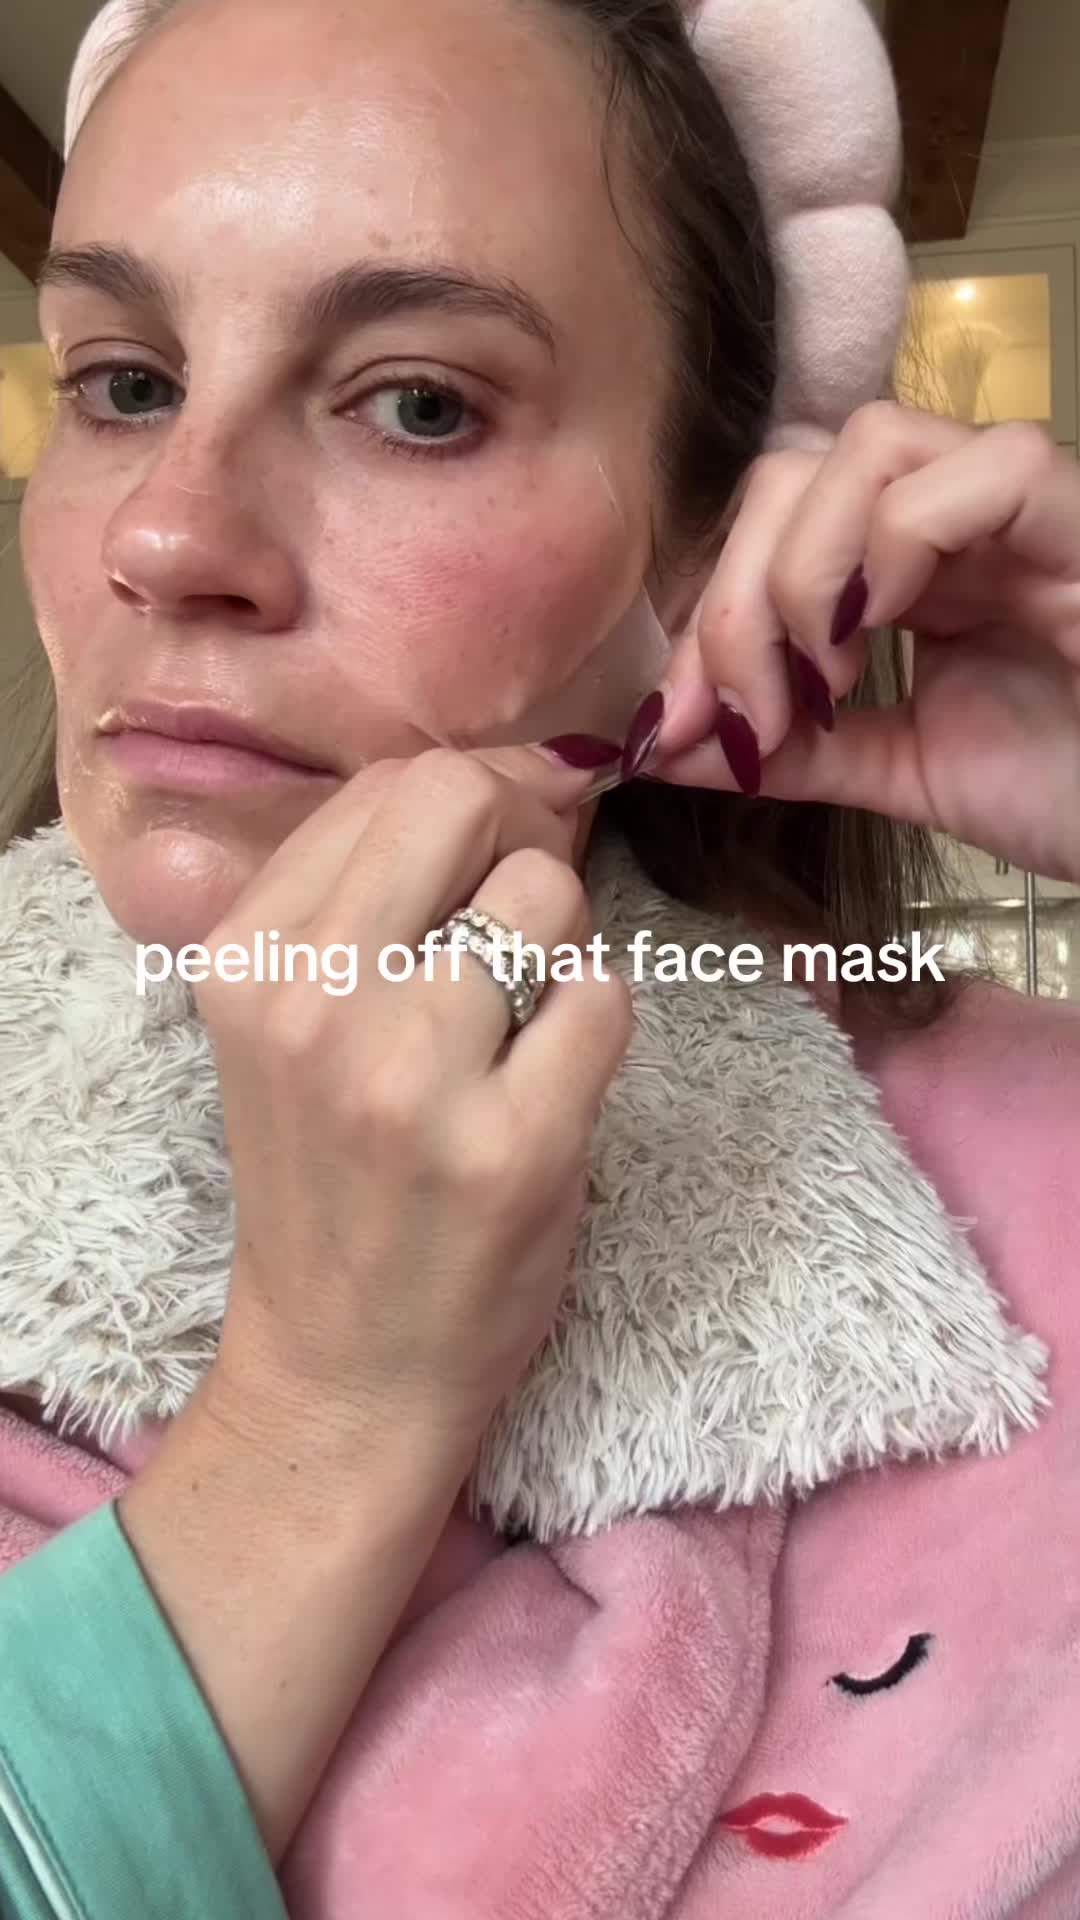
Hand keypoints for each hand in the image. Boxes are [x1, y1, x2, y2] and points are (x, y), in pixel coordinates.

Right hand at [195, 745, 631, 1444]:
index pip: (388, 785)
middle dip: (514, 847)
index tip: (475, 882)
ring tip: (519, 1032)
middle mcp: (311, 1001)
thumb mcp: (285, 1026)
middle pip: (463, 799)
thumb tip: (496, 781)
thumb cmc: (331, 1182)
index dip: (463, 817)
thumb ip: (355, 902)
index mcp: (244, 958)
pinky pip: (605, 996)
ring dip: (558, 951)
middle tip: (512, 936)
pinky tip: (548, 1089)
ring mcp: (409, 1075)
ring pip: (547, 895)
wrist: (343, 1368)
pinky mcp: (511, 1145)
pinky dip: (595, 1029)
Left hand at [653, 403, 1079, 882]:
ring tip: (818, 679)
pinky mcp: (1079, 515)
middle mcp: (959, 510)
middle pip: (799, 466)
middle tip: (742, 712)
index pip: (775, 512)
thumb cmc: (1071, 792)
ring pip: (867, 444)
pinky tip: (875, 642)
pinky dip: (892, 550)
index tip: (680, 723)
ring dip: (803, 569)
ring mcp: (1021, 502)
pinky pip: (976, 470)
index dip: (705, 603)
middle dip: (732, 592)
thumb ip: (789, 749)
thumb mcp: (899, 770)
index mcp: (913, 559)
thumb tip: (656, 745)